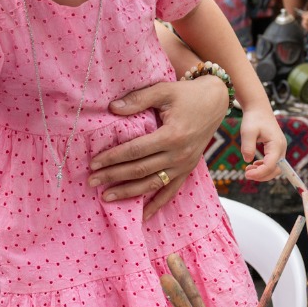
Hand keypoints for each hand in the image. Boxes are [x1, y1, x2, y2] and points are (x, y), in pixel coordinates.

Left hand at [91, 74, 227, 216]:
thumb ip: (138, 99)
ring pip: (152, 184)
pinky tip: (142, 216)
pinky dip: (157, 205)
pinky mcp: (188, 170)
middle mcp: (179, 155)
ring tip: (106, 197)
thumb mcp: (163, 90)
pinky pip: (171, 191)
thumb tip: (113, 108)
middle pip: (140, 170)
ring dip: (128, 193)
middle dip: (113, 177)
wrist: (215, 102)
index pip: (135, 150)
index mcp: (172, 135)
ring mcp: (184, 165)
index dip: (113, 158)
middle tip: (91, 181)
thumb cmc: (186, 94)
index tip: (93, 163)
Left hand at [240, 106, 285, 181]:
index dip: (259, 173)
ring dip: (263, 172)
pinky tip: (254, 165)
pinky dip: (264, 167)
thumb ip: (248, 146)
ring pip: (276, 168)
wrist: (259, 108)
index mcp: (276, 144)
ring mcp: (280, 148)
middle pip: (276, 169)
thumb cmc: (253, 118)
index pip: (271, 165)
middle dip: (262, 175)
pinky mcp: (276, 148)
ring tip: (248, 170)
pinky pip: (273, 163)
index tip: (246, 174)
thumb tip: (247, 160)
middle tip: (247, 174)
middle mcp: (281, 147)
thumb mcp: (247, 131)